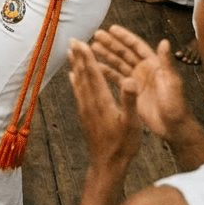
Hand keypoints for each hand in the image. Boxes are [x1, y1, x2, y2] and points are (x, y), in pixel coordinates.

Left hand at [67, 38, 139, 171]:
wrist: (107, 164)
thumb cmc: (123, 145)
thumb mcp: (132, 124)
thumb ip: (129, 101)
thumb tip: (129, 80)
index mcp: (102, 101)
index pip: (93, 74)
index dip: (87, 58)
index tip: (81, 42)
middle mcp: (90, 102)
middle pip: (83, 75)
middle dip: (79, 57)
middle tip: (72, 40)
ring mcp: (85, 109)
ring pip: (78, 82)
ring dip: (75, 66)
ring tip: (71, 53)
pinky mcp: (84, 115)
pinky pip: (78, 93)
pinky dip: (75, 81)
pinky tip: (73, 76)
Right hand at [89, 25, 190, 142]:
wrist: (174, 128)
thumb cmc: (176, 105)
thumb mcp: (172, 82)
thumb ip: (166, 62)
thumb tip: (165, 41)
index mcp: (155, 65)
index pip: (137, 46)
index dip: (124, 37)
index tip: (111, 28)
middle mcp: (145, 69)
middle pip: (125, 53)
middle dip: (111, 44)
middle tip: (96, 35)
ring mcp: (137, 80)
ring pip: (119, 64)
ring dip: (106, 55)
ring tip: (92, 47)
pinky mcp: (132, 91)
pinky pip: (116, 78)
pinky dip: (106, 72)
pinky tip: (95, 67)